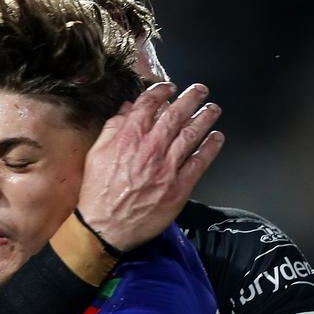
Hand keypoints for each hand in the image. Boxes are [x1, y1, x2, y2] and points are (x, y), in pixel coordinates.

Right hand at [77, 82, 223, 251]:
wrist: (105, 226)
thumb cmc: (98, 191)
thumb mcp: (96, 154)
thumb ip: (112, 129)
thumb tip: (127, 110)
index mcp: (129, 137)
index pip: (149, 104)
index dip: (162, 91)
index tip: (170, 87)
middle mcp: (151, 147)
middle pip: (176, 115)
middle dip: (191, 98)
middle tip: (201, 90)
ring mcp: (167, 167)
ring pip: (192, 135)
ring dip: (205, 118)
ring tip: (213, 109)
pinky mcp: (179, 186)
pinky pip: (199, 162)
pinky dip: (210, 147)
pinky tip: (217, 138)